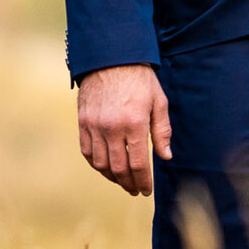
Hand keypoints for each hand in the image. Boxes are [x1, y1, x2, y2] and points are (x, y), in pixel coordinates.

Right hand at [76, 62, 170, 196]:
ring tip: (123, 182)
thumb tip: (165, 157)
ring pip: (100, 164)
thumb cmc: (140, 80)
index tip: (146, 190)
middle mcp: (111, 128)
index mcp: (134, 123)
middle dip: (128, 183)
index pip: (137, 164)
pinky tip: (106, 168)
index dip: (142, 181)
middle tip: (135, 190)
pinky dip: (96, 164)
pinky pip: (87, 151)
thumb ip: (162, 131)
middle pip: (118, 168)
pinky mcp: (83, 122)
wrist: (111, 58)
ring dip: (112, 177)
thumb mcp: (158, 102)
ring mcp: (94, 126)